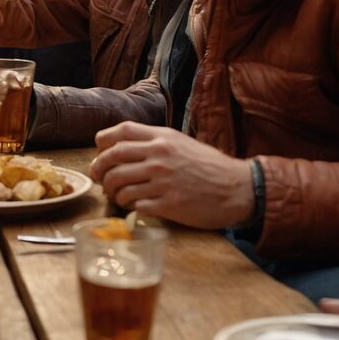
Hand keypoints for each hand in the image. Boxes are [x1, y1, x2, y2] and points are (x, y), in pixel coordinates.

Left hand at [90, 122, 254, 228]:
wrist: (239, 188)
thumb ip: (154, 142)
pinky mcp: (169, 204)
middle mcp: (159, 156)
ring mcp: (163, 180)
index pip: (120, 132)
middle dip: (99, 169)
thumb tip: (121, 149)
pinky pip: (136, 204)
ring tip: (115, 195)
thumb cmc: (209, 166)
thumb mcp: (181, 143)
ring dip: (112, 191)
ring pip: (119, 184)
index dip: (103, 142)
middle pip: (112, 159)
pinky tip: (133, 206)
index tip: (100, 153)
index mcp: (162, 138)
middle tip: (99, 179)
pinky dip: (129, 206)